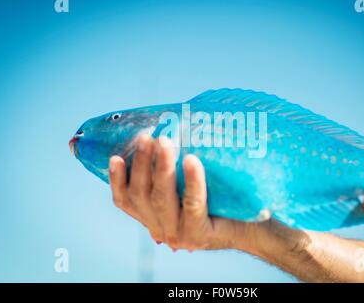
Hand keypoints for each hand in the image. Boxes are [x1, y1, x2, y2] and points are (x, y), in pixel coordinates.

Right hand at [108, 134, 251, 250]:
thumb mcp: (187, 185)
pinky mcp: (199, 234)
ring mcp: (178, 234)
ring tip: (164, 141)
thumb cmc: (217, 199)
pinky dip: (192, 180)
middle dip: (141, 164)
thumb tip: (163, 130)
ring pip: (162, 199)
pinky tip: (191, 160)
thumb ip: (171, 170)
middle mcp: (160, 228)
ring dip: (161, 167)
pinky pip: (193, 203)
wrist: (249, 225)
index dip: (116, 179)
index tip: (115, 156)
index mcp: (152, 217)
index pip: (125, 200)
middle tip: (146, 136)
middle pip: (140, 195)